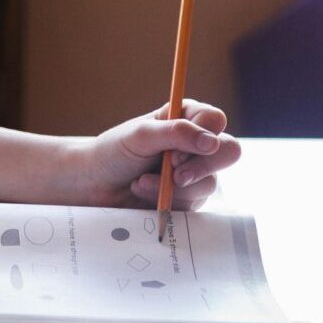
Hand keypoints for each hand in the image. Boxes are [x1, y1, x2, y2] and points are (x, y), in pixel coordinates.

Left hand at [80, 100, 241, 209]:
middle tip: (173, 173)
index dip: (201, 135)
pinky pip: (194, 204)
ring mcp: (195, 173)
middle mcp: (194, 144)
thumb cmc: (113, 152)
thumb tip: (212, 142)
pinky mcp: (188, 199)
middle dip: (200, 166)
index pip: (214, 120)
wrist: (93, 186)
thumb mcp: (140, 135)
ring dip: (173, 187)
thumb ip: (175, 132)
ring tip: (140, 183)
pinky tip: (143, 195)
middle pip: (229, 150)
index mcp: (184, 118)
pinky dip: (168, 202)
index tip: (174, 151)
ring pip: (210, 183)